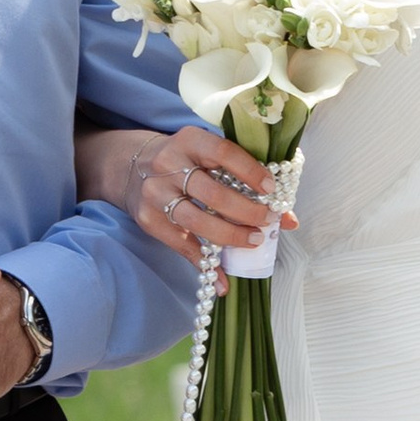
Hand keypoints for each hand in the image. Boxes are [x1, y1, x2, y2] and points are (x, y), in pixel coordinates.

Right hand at [118, 126, 286, 263]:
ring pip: (197, 221)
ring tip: (253, 242)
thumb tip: (289, 220)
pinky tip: (223, 280)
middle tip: (266, 221)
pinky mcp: (149, 220)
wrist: (130, 166)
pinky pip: (182, 247)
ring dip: (230, 236)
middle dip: (246, 212)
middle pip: (213, 194)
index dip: (250, 171)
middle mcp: (168, 164)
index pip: (224, 152)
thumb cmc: (185, 161)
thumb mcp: (209, 157)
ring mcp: (156, 193)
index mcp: (190, 140)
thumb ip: (247, 179)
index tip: (271, 190)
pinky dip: (205, 266)